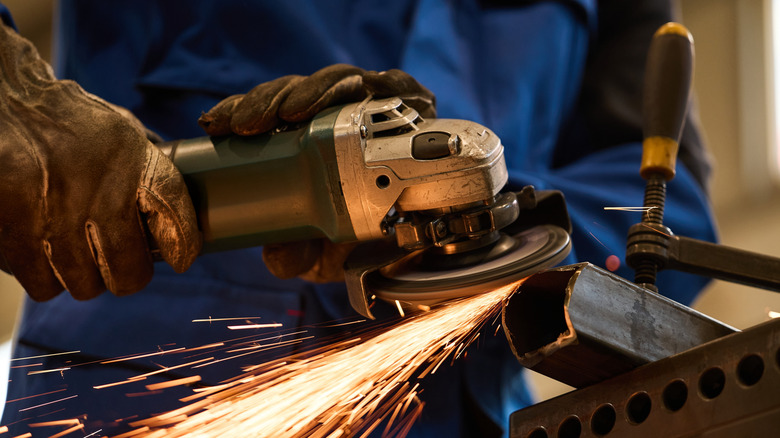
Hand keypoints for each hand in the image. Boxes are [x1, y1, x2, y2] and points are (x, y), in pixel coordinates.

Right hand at [0, 23, 201, 299]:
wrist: (4, 100)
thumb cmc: (69, 122)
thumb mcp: (122, 131)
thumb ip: (151, 171)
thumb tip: (181, 221)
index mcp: (131, 161)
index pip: (173, 216)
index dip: (182, 245)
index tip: (180, 258)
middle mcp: (95, 191)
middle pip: (127, 273)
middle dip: (126, 275)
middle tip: (118, 264)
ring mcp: (51, 214)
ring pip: (82, 285)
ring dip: (81, 277)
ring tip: (76, 253)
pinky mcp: (10, 227)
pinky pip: (39, 282)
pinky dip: (44, 274)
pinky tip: (44, 248)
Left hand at [197, 64, 435, 281]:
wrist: (419, 238)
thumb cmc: (360, 237)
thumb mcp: (321, 253)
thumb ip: (296, 253)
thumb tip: (278, 259)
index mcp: (305, 142)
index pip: (267, 114)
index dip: (238, 111)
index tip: (217, 124)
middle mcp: (337, 119)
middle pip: (298, 91)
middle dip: (269, 99)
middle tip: (250, 123)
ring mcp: (374, 108)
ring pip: (340, 82)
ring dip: (313, 90)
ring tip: (293, 111)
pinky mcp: (413, 106)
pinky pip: (398, 88)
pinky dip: (385, 86)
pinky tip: (369, 88)